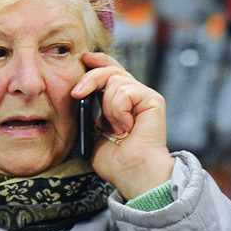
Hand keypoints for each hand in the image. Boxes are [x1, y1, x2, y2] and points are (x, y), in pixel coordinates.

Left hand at [74, 52, 174, 198]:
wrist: (131, 172)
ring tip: (117, 128)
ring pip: (115, 80)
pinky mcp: (153, 100)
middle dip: (90, 78)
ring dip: (108, 106)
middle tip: (76, 94)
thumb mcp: (92, 130)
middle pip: (110, 70)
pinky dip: (118, 109)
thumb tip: (76, 92)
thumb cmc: (113, 159)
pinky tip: (126, 127)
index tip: (83, 59)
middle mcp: (133, 95)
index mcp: (119, 101)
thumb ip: (88, 111)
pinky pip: (125, 91)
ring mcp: (144, 96)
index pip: (109, 71)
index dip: (97, 62)